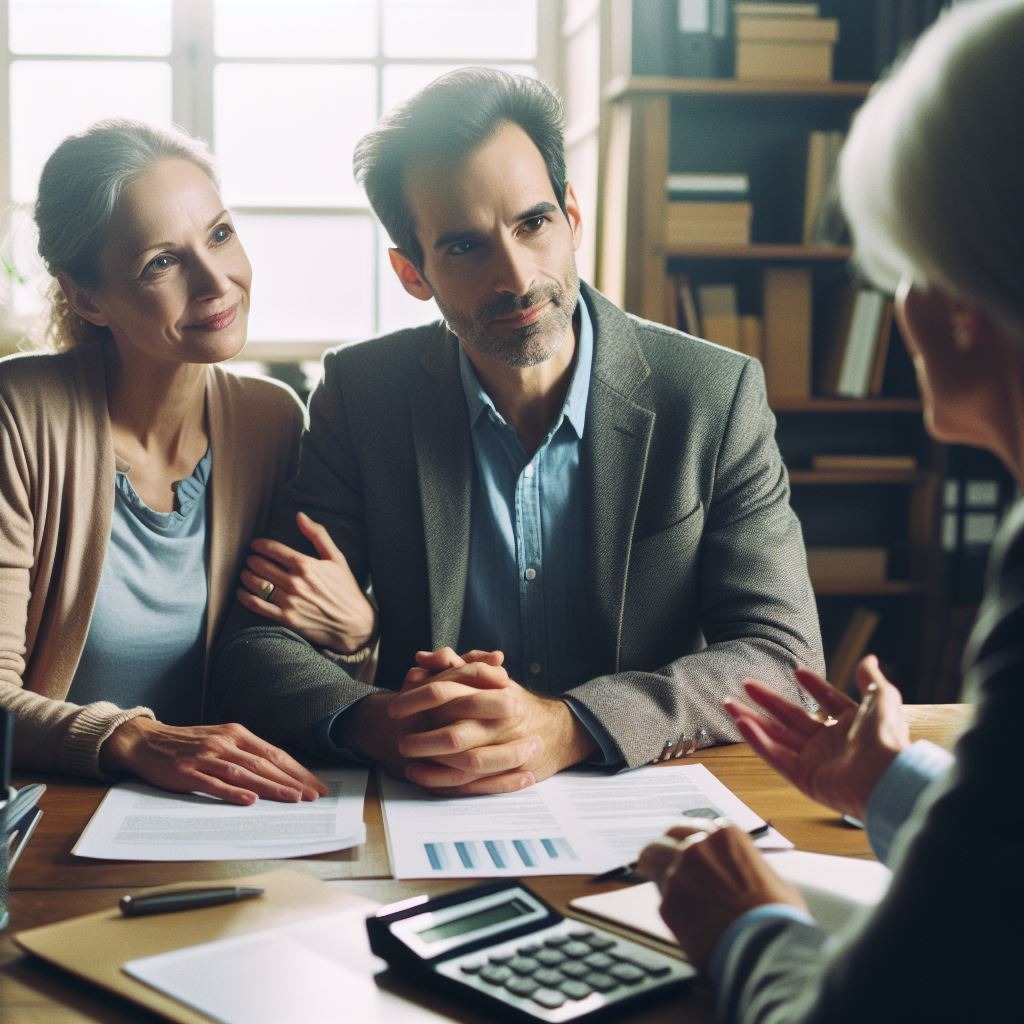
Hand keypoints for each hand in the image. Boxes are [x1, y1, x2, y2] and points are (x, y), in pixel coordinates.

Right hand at [99, 718, 328, 804]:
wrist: (146, 740)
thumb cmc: (188, 744)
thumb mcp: (221, 741)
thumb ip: (246, 753)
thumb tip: (277, 772)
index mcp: (237, 734)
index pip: (275, 754)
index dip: (297, 771)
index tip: (316, 786)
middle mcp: (225, 743)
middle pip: (265, 764)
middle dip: (293, 781)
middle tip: (313, 797)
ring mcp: (206, 757)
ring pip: (246, 773)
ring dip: (272, 787)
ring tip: (293, 799)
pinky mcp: (187, 772)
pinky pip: (214, 783)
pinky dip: (233, 792)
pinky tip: (250, 800)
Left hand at [238, 511, 375, 653]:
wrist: (354, 623)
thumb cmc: (346, 588)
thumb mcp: (337, 558)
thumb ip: (318, 535)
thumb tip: (300, 515)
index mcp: (306, 565)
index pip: (273, 549)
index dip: (259, 545)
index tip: (255, 545)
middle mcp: (295, 582)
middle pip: (261, 565)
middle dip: (252, 559)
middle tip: (251, 559)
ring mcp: (289, 601)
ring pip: (256, 584)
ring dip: (246, 576)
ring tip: (246, 573)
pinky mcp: (286, 618)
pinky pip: (257, 606)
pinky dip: (245, 597)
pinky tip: (242, 592)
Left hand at [387, 648, 595, 795]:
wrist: (558, 729)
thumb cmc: (512, 700)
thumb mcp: (486, 676)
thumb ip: (454, 665)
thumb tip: (421, 658)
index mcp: (490, 690)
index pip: (446, 692)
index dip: (415, 700)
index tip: (394, 707)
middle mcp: (498, 720)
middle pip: (455, 733)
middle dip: (421, 740)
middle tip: (398, 740)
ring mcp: (504, 747)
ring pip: (464, 761)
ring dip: (431, 763)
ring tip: (406, 761)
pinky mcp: (508, 771)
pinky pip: (472, 781)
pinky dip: (443, 780)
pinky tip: (420, 776)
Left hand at [637, 820, 805, 970]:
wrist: (767, 948)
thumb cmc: (776, 916)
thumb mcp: (768, 876)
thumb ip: (743, 865)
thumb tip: (738, 874)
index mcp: (724, 835)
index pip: (695, 828)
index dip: (688, 839)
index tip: (684, 847)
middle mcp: (697, 846)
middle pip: (668, 836)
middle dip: (666, 846)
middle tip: (661, 857)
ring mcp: (679, 873)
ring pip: (651, 858)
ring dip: (652, 865)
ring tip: (647, 872)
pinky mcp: (667, 903)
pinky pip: (662, 898)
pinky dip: (668, 904)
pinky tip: (679, 916)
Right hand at [725, 655, 909, 821]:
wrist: (886, 778)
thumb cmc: (886, 740)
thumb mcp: (882, 699)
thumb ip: (870, 679)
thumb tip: (869, 658)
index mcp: (851, 725)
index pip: (827, 702)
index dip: (814, 687)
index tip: (797, 671)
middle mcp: (831, 743)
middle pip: (792, 718)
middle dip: (768, 701)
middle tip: (747, 685)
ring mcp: (815, 761)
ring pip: (777, 736)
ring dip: (753, 719)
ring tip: (730, 703)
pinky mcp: (804, 778)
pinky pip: (776, 757)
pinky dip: (758, 741)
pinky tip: (742, 724)